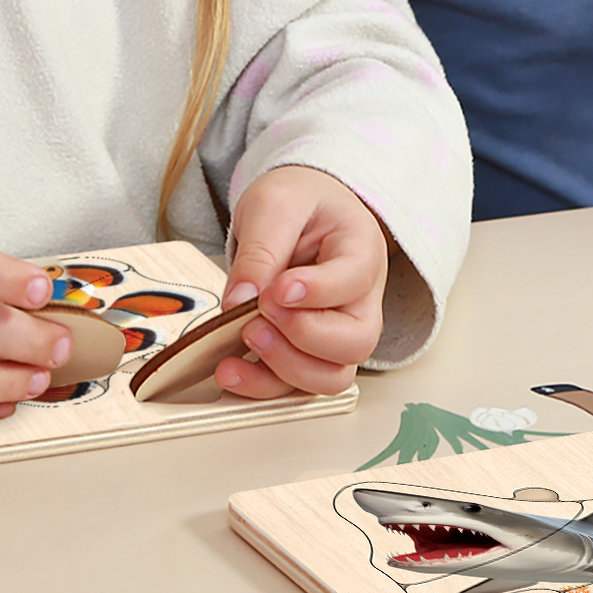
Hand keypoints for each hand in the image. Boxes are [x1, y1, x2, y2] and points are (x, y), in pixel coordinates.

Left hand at [214, 166, 387, 399]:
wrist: (301, 211)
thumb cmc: (299, 203)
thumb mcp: (275, 204)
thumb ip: (261, 248)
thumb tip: (239, 300)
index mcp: (362, 250)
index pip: (355, 280)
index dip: (316, 292)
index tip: (276, 290)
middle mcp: (361, 300)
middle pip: (355, 342)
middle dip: (303, 337)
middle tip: (259, 315)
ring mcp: (338, 333)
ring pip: (331, 377)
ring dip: (284, 370)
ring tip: (244, 339)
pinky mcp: (309, 354)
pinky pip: (296, 388)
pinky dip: (263, 387)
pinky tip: (230, 369)